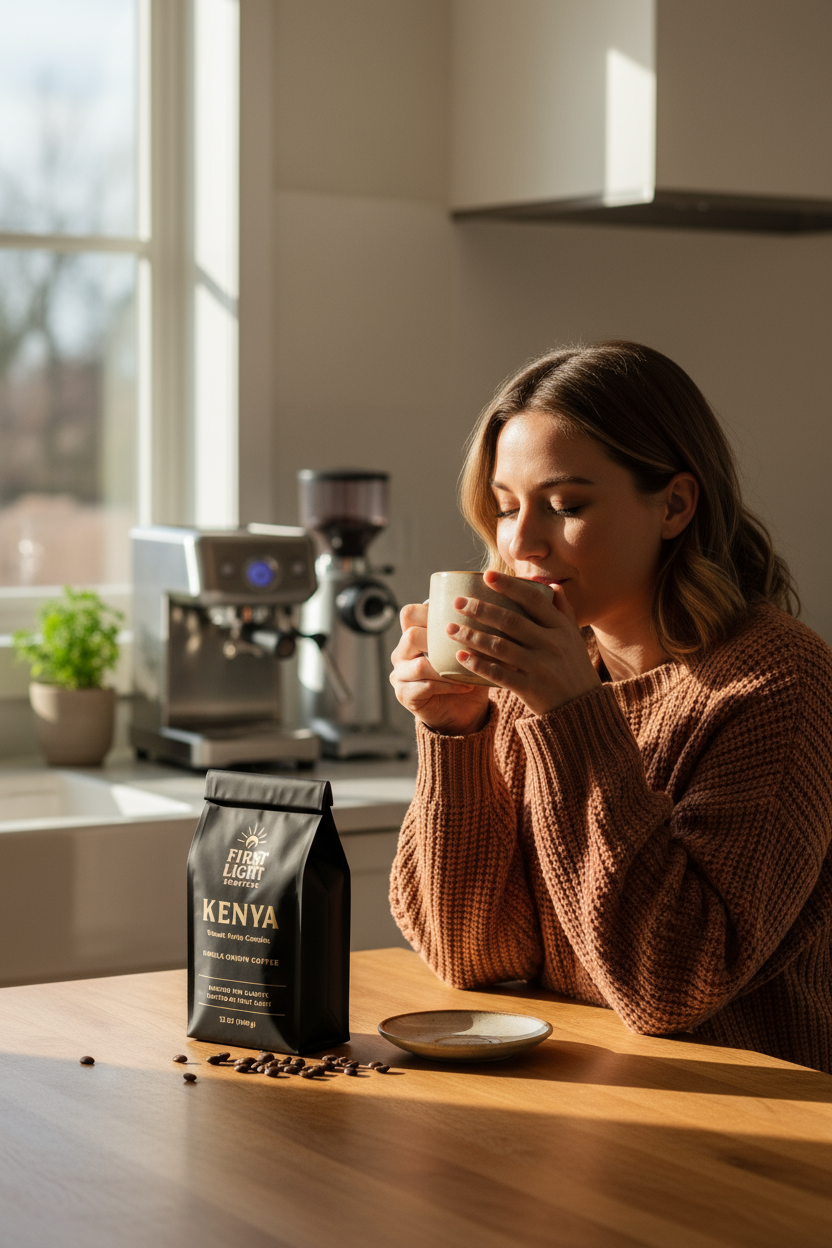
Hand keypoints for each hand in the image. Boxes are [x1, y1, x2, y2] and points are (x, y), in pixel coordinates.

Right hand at [390, 602, 490, 734]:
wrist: (464, 712)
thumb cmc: (467, 675)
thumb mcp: (471, 650)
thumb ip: (474, 631)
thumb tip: (500, 614)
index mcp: (412, 635)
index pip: (410, 614)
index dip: (430, 613)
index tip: (457, 622)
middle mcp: (402, 653)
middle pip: (411, 636)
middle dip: (441, 643)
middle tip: (465, 649)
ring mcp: (400, 675)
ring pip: (419, 666)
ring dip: (448, 669)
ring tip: (470, 671)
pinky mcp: (405, 695)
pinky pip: (426, 686)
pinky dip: (449, 686)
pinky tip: (466, 686)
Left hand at [447, 571, 600, 715]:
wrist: (581, 708)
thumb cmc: (573, 667)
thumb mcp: (573, 637)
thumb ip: (563, 611)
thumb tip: (552, 585)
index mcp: (561, 627)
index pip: (534, 599)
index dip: (510, 586)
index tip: (486, 576)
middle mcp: (551, 644)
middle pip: (511, 621)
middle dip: (481, 609)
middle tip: (457, 602)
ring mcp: (541, 667)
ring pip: (501, 647)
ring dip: (472, 636)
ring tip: (450, 629)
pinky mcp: (530, 689)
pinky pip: (500, 674)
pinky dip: (478, 665)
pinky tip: (460, 657)